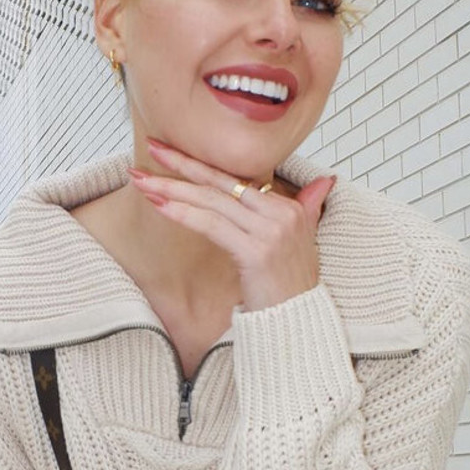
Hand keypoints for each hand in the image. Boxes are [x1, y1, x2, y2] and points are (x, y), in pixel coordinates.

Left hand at [129, 137, 335, 311]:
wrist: (298, 320)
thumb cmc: (290, 285)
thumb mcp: (304, 240)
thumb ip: (308, 206)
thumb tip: (325, 182)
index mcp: (287, 206)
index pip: (235, 179)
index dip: (201, 164)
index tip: (171, 151)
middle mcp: (280, 213)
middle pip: (221, 183)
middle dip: (182, 165)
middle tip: (152, 149)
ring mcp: (269, 231)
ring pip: (212, 201)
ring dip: (173, 190)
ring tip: (143, 182)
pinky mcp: (256, 251)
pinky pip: (213, 226)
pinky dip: (185, 214)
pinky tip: (161, 206)